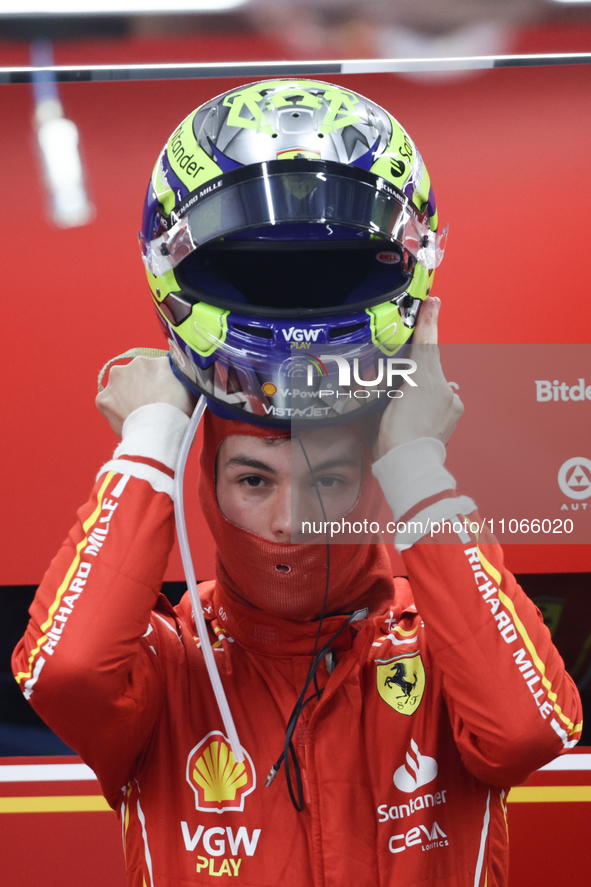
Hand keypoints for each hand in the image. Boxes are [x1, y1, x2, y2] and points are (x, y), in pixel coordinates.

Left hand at [96, 356, 195, 438]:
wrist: (158, 433)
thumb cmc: (178, 416)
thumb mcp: (190, 392)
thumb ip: (181, 382)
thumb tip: (177, 382)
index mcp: (159, 361)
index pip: (158, 369)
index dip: (160, 383)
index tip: (161, 395)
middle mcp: (136, 363)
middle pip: (137, 373)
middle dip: (140, 386)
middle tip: (148, 405)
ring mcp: (117, 378)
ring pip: (120, 385)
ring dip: (125, 395)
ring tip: (136, 413)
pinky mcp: (103, 397)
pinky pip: (108, 402)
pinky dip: (114, 410)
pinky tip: (126, 420)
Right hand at [375, 297, 463, 458]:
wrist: (408, 461)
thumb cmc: (395, 437)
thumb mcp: (386, 399)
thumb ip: (397, 376)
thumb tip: (405, 362)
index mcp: (424, 379)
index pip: (426, 344)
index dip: (428, 321)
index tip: (432, 302)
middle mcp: (442, 387)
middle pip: (429, 365)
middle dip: (415, 371)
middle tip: (402, 389)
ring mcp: (450, 401)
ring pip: (434, 384)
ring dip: (422, 392)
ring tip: (407, 410)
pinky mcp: (454, 412)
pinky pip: (442, 399)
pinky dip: (431, 404)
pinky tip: (417, 416)